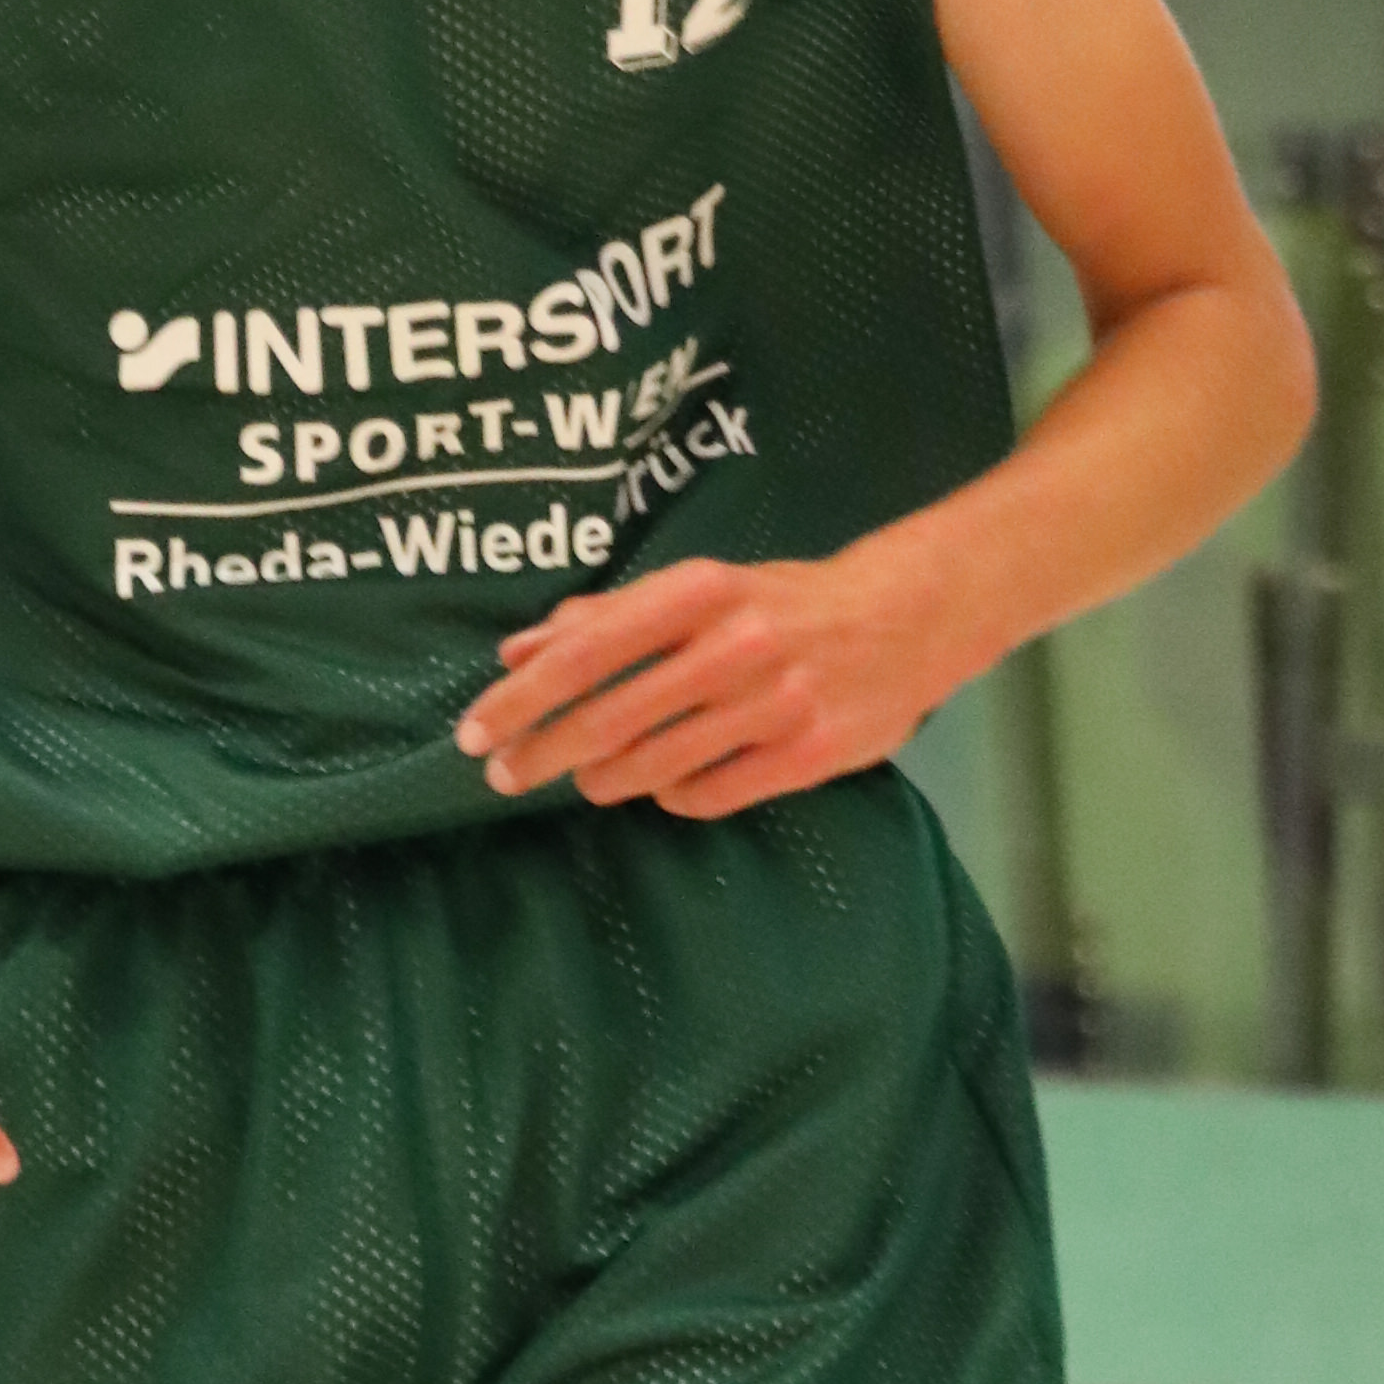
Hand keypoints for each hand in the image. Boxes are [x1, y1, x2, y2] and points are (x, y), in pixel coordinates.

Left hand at [454, 539, 976, 820]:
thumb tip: (518, 650)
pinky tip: (664, 785)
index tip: (475, 731)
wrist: (908, 619)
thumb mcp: (702, 588)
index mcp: (700, 592)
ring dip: (601, 778)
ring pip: (652, 764)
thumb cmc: (785, 601)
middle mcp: (734, 646)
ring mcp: (774, 705)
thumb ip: (609, 616)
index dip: (522, 699)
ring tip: (586, 778)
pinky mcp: (807, 755)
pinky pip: (708, 794)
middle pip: (608, 716)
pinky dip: (671, 795)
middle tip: (504, 774)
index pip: (586, 652)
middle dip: (541, 751)